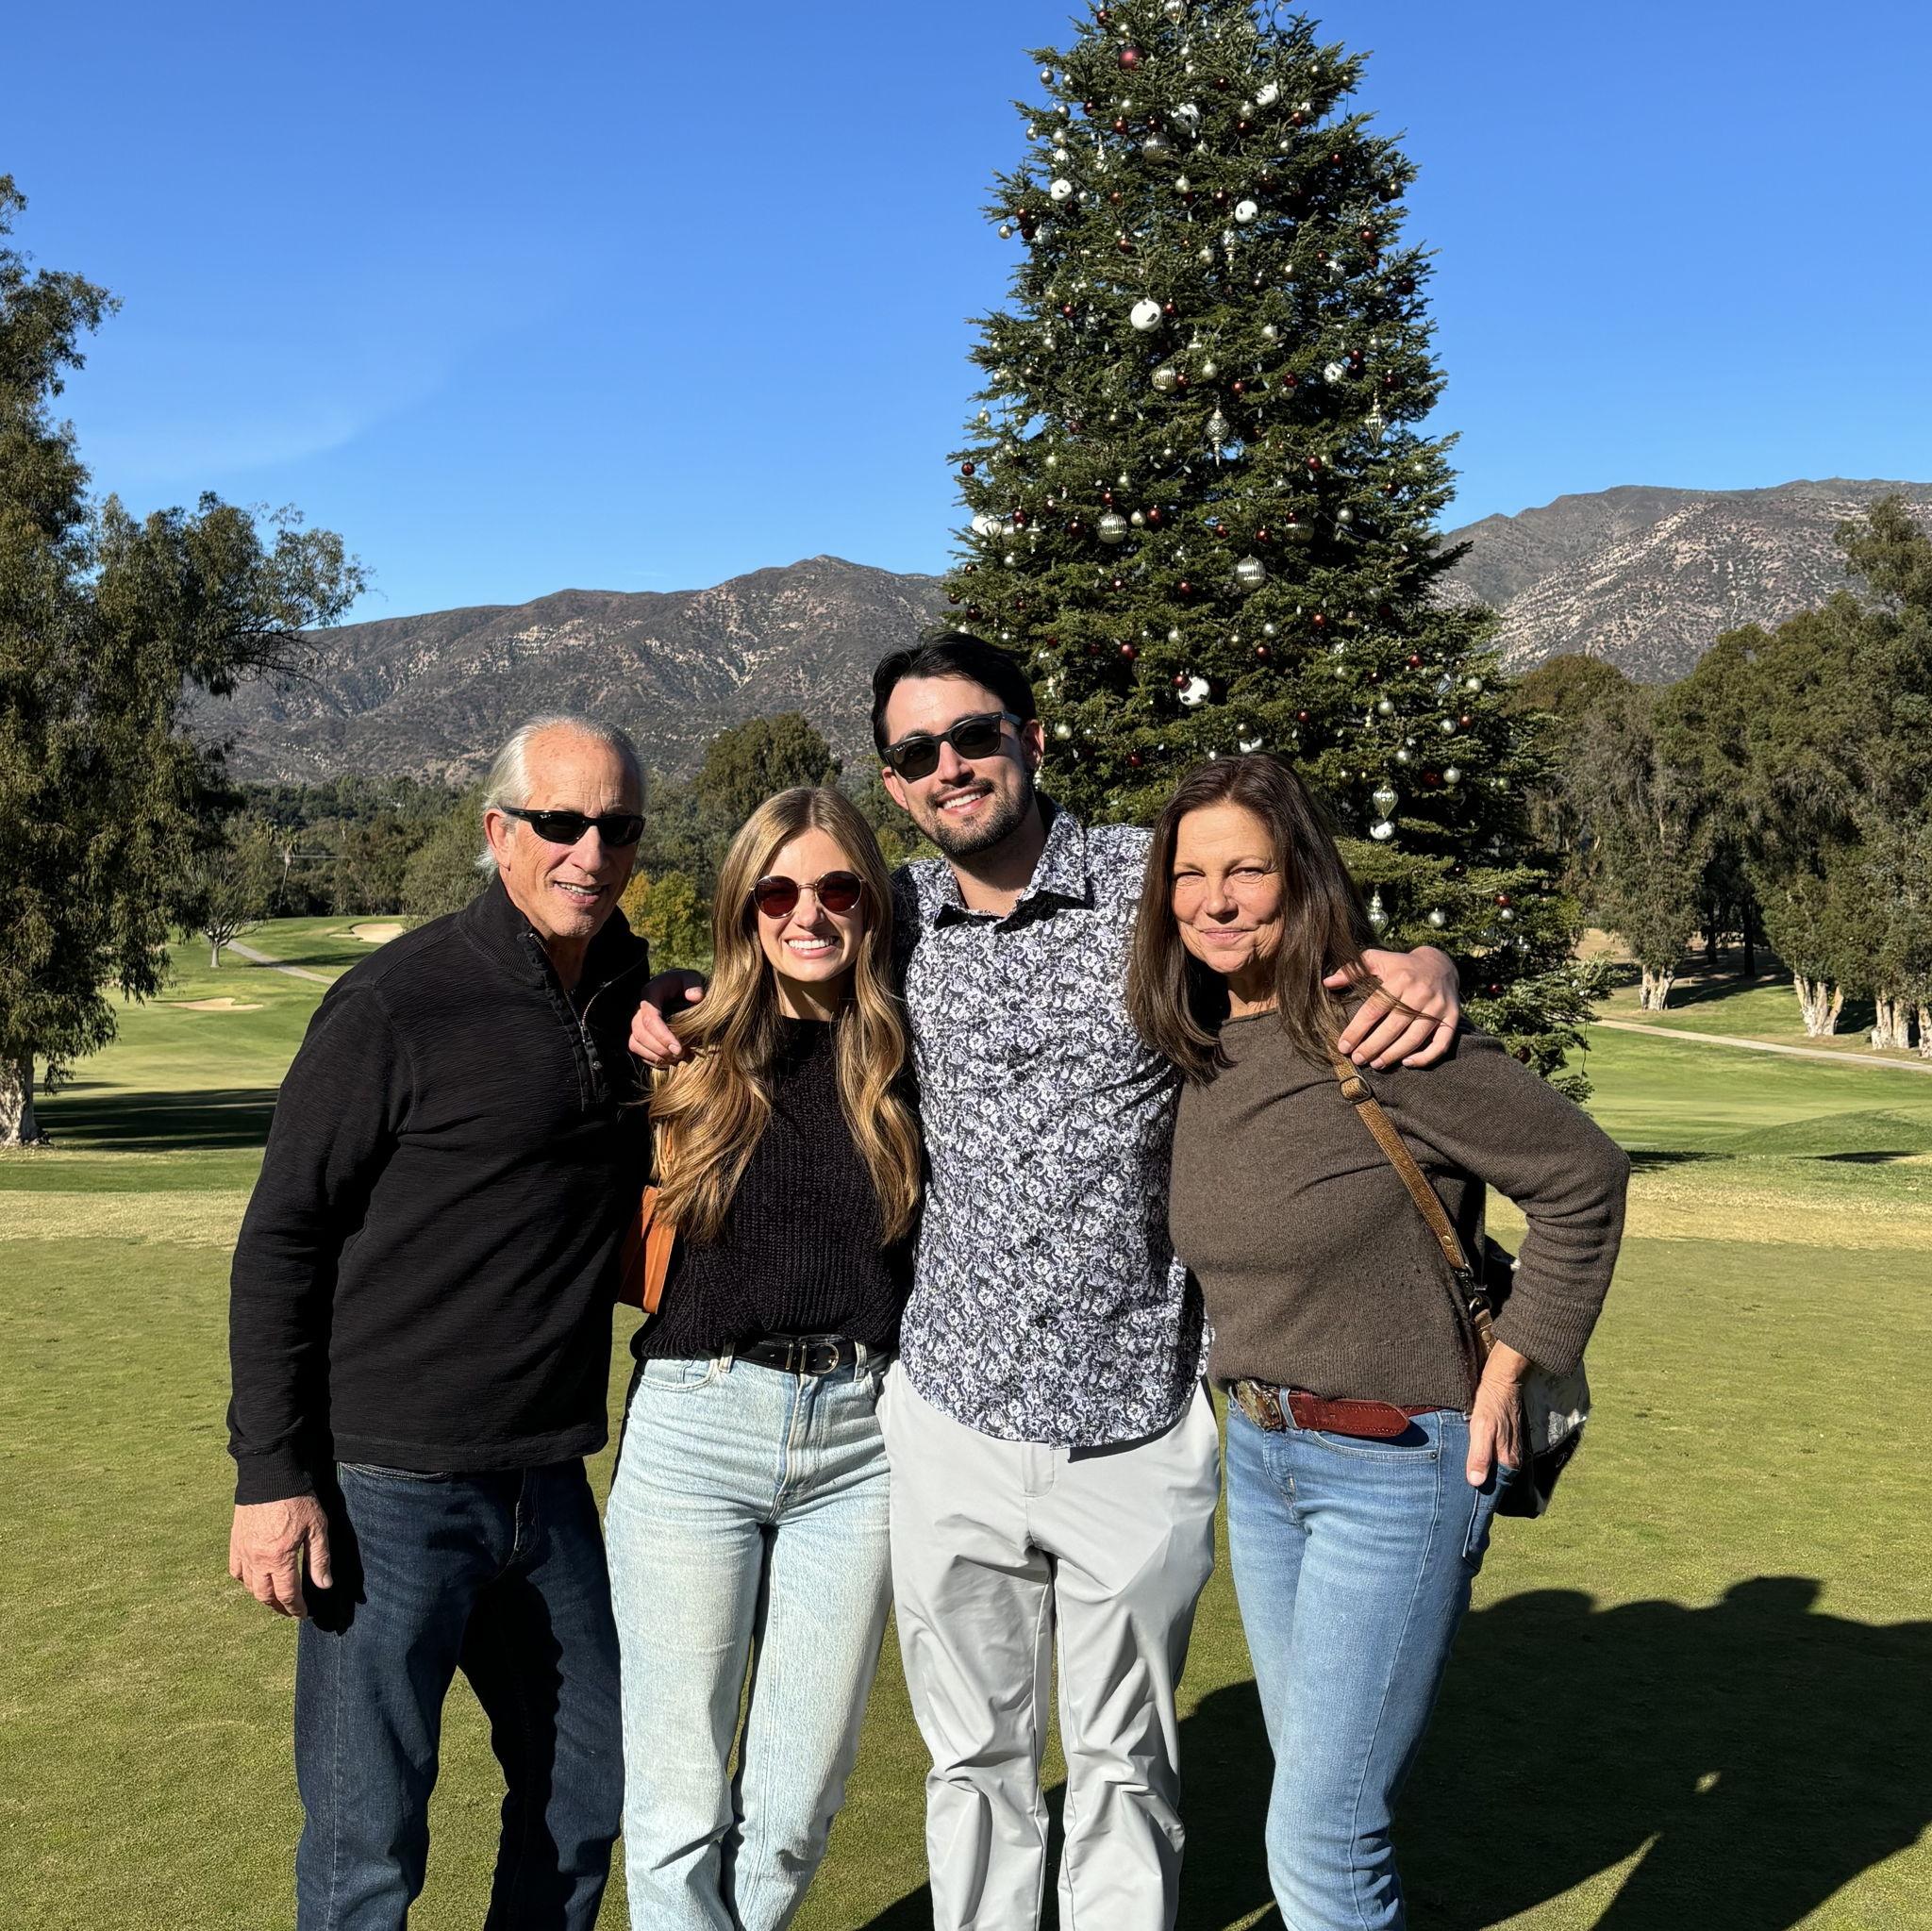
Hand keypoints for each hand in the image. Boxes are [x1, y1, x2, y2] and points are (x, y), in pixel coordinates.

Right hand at [230, 1496, 331, 1615]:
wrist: (269, 1477)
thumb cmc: (297, 1500)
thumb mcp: (317, 1527)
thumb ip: (320, 1558)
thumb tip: (324, 1585)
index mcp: (279, 1558)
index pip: (287, 1594)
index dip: (296, 1608)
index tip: (303, 1614)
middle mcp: (257, 1560)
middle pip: (265, 1596)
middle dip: (279, 1607)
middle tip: (290, 1610)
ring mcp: (243, 1552)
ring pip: (248, 1586)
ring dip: (262, 1596)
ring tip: (275, 1598)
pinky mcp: (235, 1542)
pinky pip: (235, 1570)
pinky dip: (244, 1580)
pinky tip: (254, 1579)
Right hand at [629, 972, 704, 1066]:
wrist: (683, 989)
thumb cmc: (688, 984)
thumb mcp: (693, 978)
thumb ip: (694, 984)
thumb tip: (696, 997)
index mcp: (651, 993)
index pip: (651, 1018)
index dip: (662, 1036)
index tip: (679, 1049)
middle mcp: (641, 1008)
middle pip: (640, 1033)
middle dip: (659, 1049)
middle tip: (680, 1057)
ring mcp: (638, 1021)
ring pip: (635, 1043)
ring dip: (654, 1056)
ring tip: (675, 1061)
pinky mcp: (640, 1032)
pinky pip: (637, 1049)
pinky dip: (651, 1059)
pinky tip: (669, 1062)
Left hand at [1329, 945, 1460, 1067]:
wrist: (1441, 964)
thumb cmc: (1401, 966)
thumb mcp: (1377, 960)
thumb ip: (1352, 970)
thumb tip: (1327, 982)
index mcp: (1400, 978)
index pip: (1374, 1009)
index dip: (1357, 1030)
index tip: (1343, 1046)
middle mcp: (1421, 993)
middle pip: (1393, 1027)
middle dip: (1373, 1046)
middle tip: (1358, 1059)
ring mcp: (1438, 1007)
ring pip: (1414, 1038)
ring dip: (1393, 1055)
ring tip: (1376, 1063)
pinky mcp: (1452, 1018)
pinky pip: (1441, 1044)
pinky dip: (1425, 1057)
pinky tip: (1407, 1063)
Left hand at [1466, 1341, 1529, 1486]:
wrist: (1502, 1378)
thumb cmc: (1491, 1403)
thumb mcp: (1482, 1428)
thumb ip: (1479, 1455)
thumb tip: (1476, 1483)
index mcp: (1509, 1461)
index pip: (1495, 1488)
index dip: (1481, 1497)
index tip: (1463, 1505)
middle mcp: (1511, 1457)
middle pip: (1493, 1479)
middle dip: (1477, 1486)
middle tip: (1453, 1496)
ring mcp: (1507, 1447)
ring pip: (1490, 1467)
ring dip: (1476, 1472)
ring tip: (1454, 1481)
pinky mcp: (1501, 1437)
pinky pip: (1489, 1455)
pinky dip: (1477, 1459)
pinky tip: (1463, 1459)